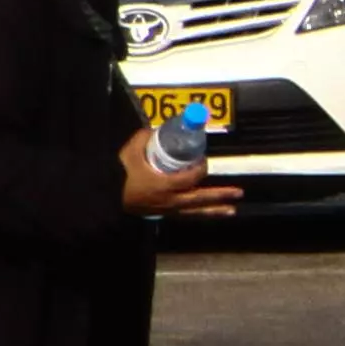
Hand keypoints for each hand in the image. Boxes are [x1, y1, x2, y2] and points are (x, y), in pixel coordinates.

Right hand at [119, 129, 240, 222]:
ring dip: (215, 210)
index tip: (203, 160)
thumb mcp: (130, 153)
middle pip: (201, 198)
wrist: (106, 197)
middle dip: (220, 195)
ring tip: (232, 210)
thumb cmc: (119, 175)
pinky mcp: (164, 214)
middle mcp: (170, 200)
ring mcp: (168, 210)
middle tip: (238, 193)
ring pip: (196, 211)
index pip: (192, 178)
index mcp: (164, 185)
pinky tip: (211, 213)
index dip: (201, 168)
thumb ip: (144, 138)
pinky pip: (187, 215)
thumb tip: (157, 129)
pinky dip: (200, 214)